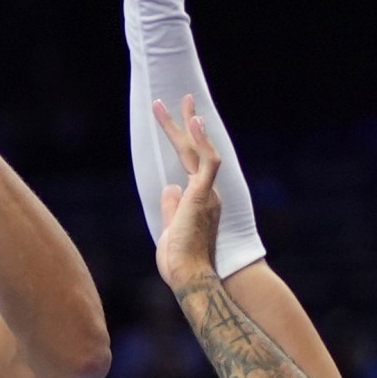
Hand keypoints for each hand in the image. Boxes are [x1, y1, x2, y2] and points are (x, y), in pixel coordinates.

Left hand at [152, 96, 222, 286]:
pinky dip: (202, 141)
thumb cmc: (180, 262)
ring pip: (201, 152)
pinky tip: (196, 121)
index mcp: (199, 201)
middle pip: (196, 152)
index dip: (185, 143)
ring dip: (191, 126)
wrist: (191, 277)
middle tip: (183, 100)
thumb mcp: (170, 229)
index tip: (179, 126)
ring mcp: (206, 194)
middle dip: (188, 125)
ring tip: (183, 102)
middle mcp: (207, 194)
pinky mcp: (202, 195)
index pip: (191, 165)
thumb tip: (169, 186)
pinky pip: (207, 163)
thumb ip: (171, 207)